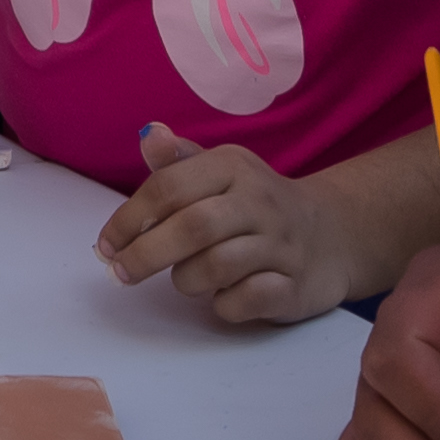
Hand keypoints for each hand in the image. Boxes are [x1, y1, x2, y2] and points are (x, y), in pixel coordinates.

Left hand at [102, 125, 385, 328]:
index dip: (130, 219)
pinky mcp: (295, 286)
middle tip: (121, 273)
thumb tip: (149, 135)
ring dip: (188, 280)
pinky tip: (224, 296)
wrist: (333, 234)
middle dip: (147, 254)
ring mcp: (282, 245)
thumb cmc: (255, 204)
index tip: (107, 245)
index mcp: (233, 166)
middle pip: (192, 227)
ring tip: (187, 279)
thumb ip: (178, 162)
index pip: (169, 187)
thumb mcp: (220, 172)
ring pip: (217, 266)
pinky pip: (247, 301)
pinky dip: (225, 304)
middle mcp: (259, 201)